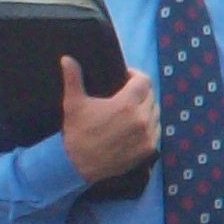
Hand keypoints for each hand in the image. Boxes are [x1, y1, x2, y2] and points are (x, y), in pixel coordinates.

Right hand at [59, 55, 159, 183]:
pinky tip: (135, 126)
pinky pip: (156, 130)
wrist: (78, 166)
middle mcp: (142, 118)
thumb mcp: (73, 104)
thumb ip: (74, 78)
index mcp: (126, 104)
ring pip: (155, 113)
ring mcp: (148, 135)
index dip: (135, 76)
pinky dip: (149, 126)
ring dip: (145, 108)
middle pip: (150, 96)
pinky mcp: (149, 149)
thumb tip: (67, 58)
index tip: (126, 77)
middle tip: (126, 94)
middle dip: (139, 92)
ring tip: (130, 110)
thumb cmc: (77, 132)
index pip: (144, 80)